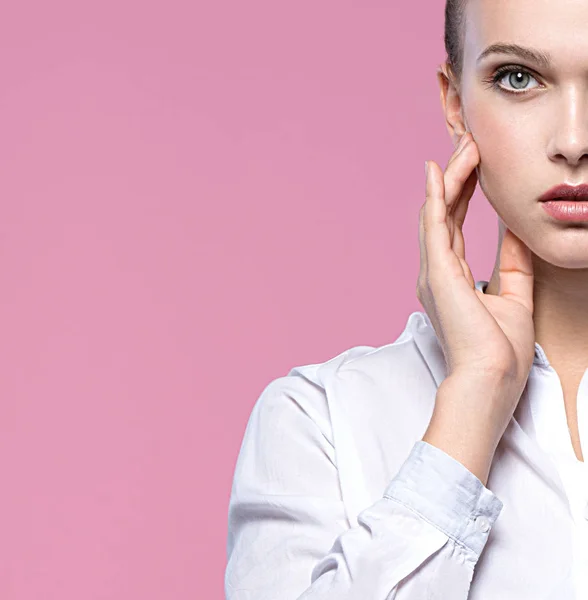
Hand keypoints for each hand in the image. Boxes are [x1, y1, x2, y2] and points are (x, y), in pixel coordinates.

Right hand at [417, 131, 535, 433]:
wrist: (491, 379)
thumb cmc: (499, 350)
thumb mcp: (513, 296)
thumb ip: (511, 263)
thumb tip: (515, 232)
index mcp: (451, 278)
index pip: (457, 225)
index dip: (465, 193)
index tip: (476, 165)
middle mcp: (436, 271)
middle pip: (445, 212)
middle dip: (457, 176)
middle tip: (468, 143)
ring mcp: (433, 271)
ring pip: (439, 212)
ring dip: (451, 178)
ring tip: (464, 146)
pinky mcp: (437, 273)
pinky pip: (436, 225)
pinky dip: (437, 196)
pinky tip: (440, 171)